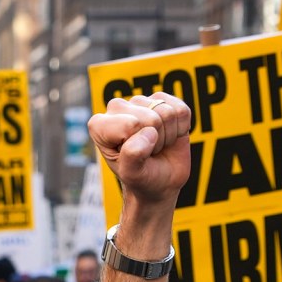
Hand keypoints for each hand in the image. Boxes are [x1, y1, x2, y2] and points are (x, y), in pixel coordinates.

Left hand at [89, 93, 191, 211]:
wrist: (160, 181)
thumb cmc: (140, 178)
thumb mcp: (131, 174)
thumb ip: (132, 156)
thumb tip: (149, 132)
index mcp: (100, 125)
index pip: (130, 124)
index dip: (139, 145)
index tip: (133, 157)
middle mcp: (117, 108)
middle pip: (152, 118)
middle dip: (155, 141)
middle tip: (147, 152)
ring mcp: (141, 102)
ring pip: (168, 113)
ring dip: (167, 136)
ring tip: (156, 145)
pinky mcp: (163, 100)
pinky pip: (181, 111)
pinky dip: (181, 128)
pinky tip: (168, 135)